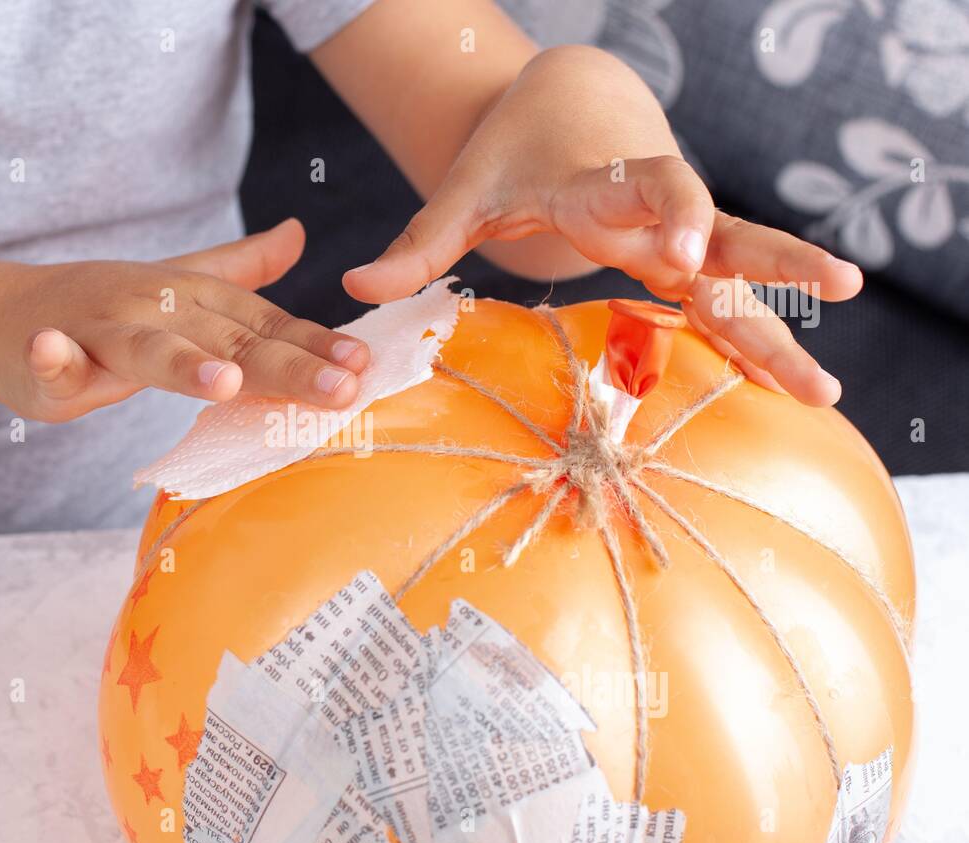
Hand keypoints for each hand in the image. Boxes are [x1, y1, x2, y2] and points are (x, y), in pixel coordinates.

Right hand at [0, 219, 368, 422]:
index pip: (267, 327)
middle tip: (338, 388)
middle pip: (229, 342)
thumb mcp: (177, 287)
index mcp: (194, 301)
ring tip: (224, 381)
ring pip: (147, 349)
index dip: (316, 346)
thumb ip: (241, 270)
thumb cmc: (104, 312)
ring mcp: (100, 329)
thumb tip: (298, 235)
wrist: (6, 315)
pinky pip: (49, 358)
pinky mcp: (45, 356)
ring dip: (184, 364)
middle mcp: (157, 308)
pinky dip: (52, 355)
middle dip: (286, 366)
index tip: (364, 365)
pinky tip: (53, 353)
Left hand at [342, 45, 860, 405]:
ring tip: (826, 388)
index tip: (686, 249)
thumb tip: (354, 288)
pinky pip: (727, 301)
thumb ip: (416, 245)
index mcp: (602, 182)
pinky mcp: (684, 259)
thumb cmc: (513, 153)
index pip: (651, 187)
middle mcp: (656, 209)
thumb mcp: (463, 194)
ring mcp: (679, 236)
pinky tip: (791, 387)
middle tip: (838, 288)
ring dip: (783, 326)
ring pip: (743, 277)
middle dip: (778, 265)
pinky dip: (756, 340)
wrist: (569, 104)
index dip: (675, 212)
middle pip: (726, 232)